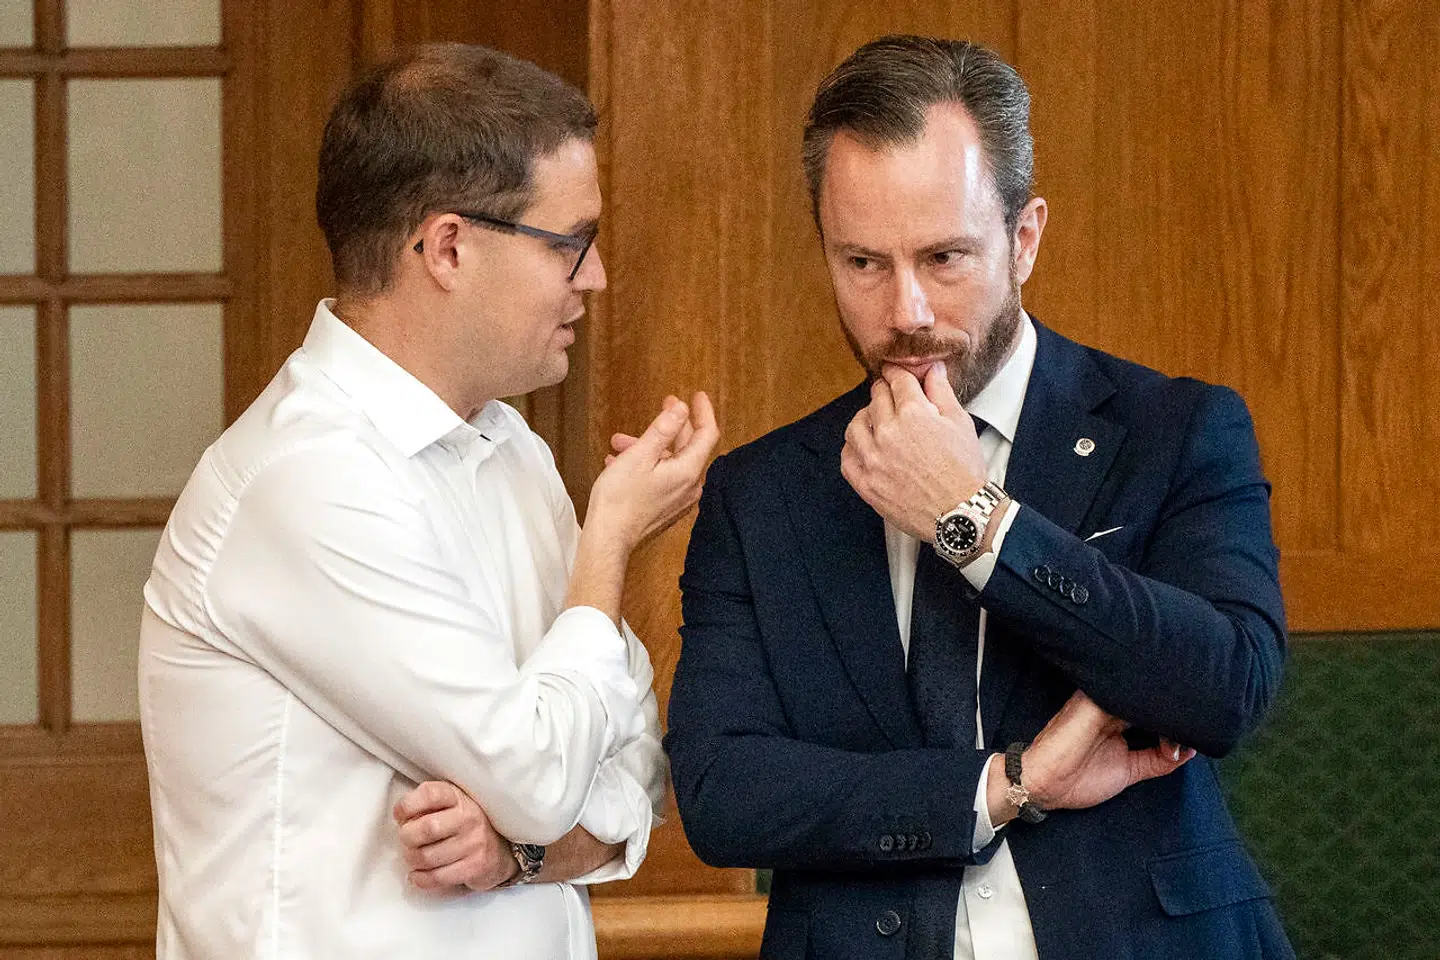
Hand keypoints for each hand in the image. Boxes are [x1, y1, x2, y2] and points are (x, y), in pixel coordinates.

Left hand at [393, 781, 515, 892]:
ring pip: (427, 856)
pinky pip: (436, 877)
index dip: (407, 805)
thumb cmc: (464, 824)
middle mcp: (469, 817)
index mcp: (458, 796)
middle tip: (407, 840)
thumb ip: (425, 804)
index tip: (400, 815)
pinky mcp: (474, 866)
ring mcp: (474, 842)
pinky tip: (418, 874)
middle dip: (407, 837)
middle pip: (426, 828)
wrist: (500, 848)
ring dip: (412, 860)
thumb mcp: (448, 804)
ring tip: (414, 857)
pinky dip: (420, 878)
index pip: (429, 794)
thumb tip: (401, 818)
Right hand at [586, 391, 718, 550]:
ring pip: (670, 462)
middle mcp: (690, 487)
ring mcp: (678, 500)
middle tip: (663, 406)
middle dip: (672, 426)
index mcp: (688, 472)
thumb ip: (663, 429)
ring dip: (649, 447)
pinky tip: (620, 462)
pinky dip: (646, 465)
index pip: (707, 434)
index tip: (697, 395)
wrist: (608, 540)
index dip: (703, 412)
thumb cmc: (619, 499)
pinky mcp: (666, 509)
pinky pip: (662, 478)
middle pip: (688, 448)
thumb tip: (681, 409)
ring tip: (620, 442)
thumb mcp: (639, 455)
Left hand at [841, 363, 987, 540]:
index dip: (897, 373)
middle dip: (884, 393)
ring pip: (855, 425)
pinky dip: (852, 449)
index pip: (896, 379)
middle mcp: (889, 432)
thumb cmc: (964, 471)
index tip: (895, 375)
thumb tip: (932, 368)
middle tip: (891, 398)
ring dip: (865, 419)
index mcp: (914, 413)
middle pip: (875, 398)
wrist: (961, 514)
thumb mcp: (960, 423)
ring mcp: (874, 459)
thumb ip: (942, 391)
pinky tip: (863, 448)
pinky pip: (847, 458)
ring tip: (876, 423)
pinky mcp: (866, 483)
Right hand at [992, 690, 1193, 821]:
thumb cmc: (1078, 778)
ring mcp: (1099, 701)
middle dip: (1175, 701)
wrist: (1043, 785)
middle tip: (1204, 712)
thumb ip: (1157, 760)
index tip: (1201, 720)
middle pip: (1148, 693)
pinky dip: (1151, 704)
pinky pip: (1128, 695)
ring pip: (1141, 690)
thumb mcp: (1129, 771)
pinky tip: (1170, 716)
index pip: (1150, 702)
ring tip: (1192, 713)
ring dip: (1166, 702)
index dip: (1174, 709)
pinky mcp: (1092, 705)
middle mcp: (1107, 703)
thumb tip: (1188, 751)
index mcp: (1115, 714)